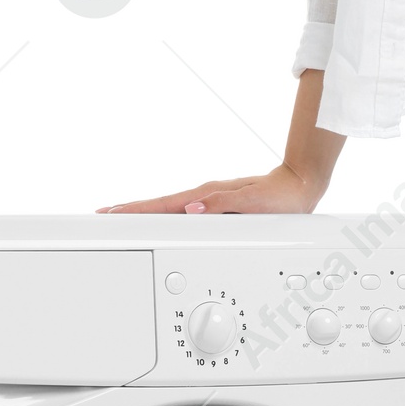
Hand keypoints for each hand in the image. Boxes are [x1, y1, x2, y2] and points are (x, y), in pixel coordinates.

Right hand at [100, 162, 323, 215]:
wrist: (300, 186)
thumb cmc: (282, 197)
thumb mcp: (255, 203)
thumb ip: (224, 205)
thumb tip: (193, 208)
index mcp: (210, 196)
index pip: (166, 204)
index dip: (138, 209)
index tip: (114, 212)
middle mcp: (205, 197)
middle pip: (160, 204)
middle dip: (131, 209)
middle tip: (104, 213)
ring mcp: (209, 200)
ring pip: (169, 207)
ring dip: (145, 211)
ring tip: (122, 216)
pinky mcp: (214, 205)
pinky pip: (181, 210)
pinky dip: (164, 213)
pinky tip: (159, 219)